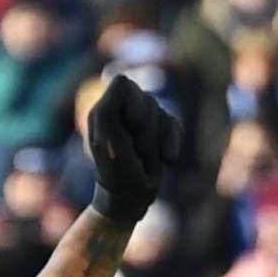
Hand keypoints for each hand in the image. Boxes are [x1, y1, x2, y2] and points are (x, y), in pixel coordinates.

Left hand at [82, 75, 187, 208]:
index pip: (124, 84)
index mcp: (104, 110)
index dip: (132, 102)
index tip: (129, 124)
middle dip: (146, 126)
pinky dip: (171, 143)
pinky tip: (166, 160)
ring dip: (155, 139)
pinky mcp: (160, 132)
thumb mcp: (107, 135)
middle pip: (147, 99)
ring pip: (161, 112)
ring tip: (144, 157)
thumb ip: (109, 104)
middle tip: (134, 148)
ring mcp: (142, 122)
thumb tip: (122, 77)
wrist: (132, 199)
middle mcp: (121, 112)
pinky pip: (174, 123)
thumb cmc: (116, 169)